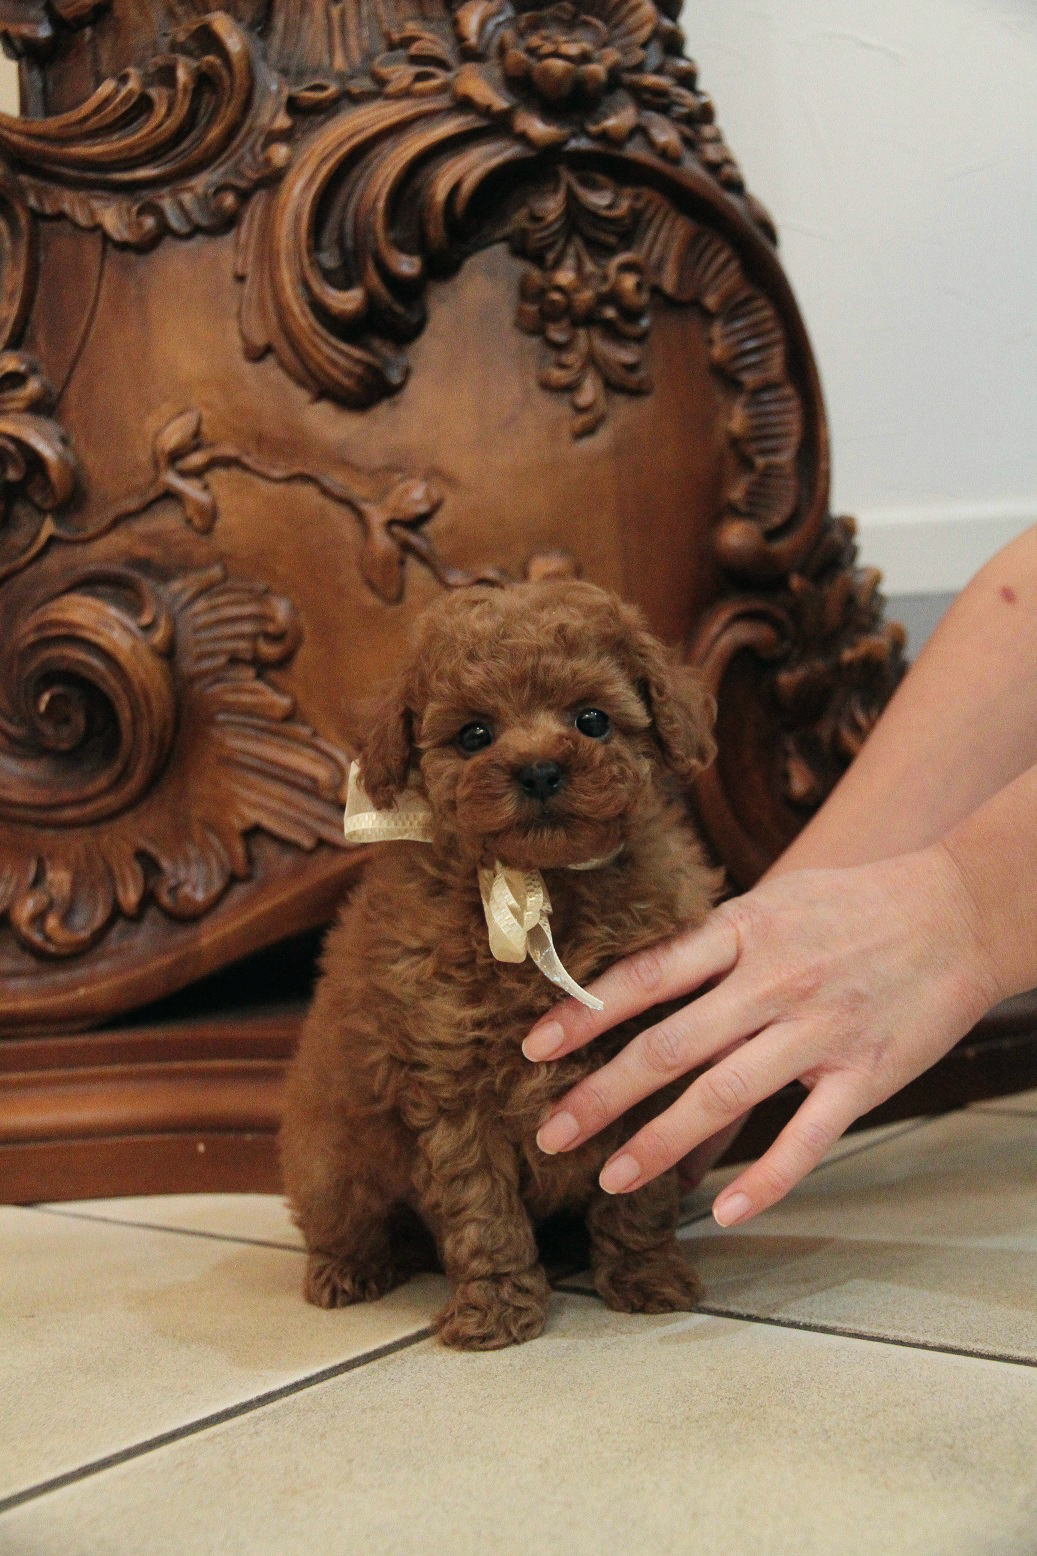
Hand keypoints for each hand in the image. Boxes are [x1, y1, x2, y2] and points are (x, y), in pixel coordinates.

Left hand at [523, 844, 1003, 1225]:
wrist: (961, 910)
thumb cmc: (855, 903)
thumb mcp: (774, 900)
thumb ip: (712, 943)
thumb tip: (641, 981)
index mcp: (743, 932)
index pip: (645, 976)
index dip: (583, 1012)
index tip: (532, 1048)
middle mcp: (773, 982)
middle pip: (669, 1046)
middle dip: (601, 1094)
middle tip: (549, 1135)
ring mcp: (819, 1032)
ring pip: (723, 1095)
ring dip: (661, 1142)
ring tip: (612, 1180)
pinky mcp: (865, 1075)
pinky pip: (806, 1136)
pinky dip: (765, 1178)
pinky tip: (722, 1210)